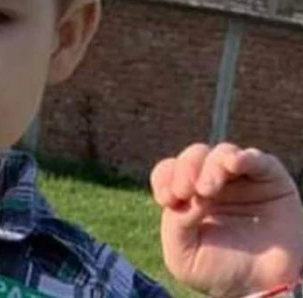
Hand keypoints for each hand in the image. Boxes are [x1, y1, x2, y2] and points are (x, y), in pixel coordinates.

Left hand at [151, 143, 302, 297]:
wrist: (259, 289)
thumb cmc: (217, 271)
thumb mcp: (182, 256)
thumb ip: (176, 224)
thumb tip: (190, 197)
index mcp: (187, 193)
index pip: (169, 170)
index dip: (165, 177)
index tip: (167, 199)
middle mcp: (213, 181)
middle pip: (193, 156)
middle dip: (186, 170)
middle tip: (187, 192)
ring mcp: (242, 179)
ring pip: (222, 153)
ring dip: (210, 166)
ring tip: (206, 190)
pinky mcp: (271, 181)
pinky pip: (258, 160)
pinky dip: (244, 158)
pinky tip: (233, 164)